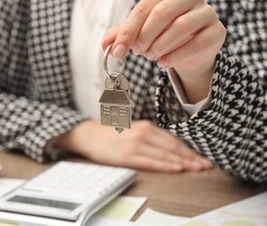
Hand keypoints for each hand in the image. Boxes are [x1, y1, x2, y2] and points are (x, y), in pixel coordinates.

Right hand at [55, 120, 211, 172]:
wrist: (90, 136)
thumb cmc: (113, 135)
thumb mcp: (134, 131)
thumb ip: (151, 137)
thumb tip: (172, 149)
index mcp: (146, 127)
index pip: (173, 140)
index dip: (189, 150)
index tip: (202, 157)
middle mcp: (143, 133)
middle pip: (172, 146)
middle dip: (191, 157)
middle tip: (205, 165)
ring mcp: (136, 144)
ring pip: (165, 154)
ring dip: (183, 162)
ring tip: (197, 168)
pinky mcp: (128, 155)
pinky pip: (151, 161)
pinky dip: (165, 165)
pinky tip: (176, 168)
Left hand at [102, 0, 225, 102]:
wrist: (191, 51)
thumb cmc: (163, 36)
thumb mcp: (141, 33)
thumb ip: (123, 35)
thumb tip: (105, 44)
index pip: (143, 8)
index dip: (127, 32)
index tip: (118, 51)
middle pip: (162, 13)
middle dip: (145, 37)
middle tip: (139, 52)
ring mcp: (207, 11)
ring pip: (181, 27)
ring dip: (160, 46)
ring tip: (152, 56)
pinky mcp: (217, 31)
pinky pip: (196, 43)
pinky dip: (176, 56)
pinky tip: (164, 63)